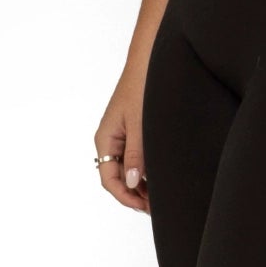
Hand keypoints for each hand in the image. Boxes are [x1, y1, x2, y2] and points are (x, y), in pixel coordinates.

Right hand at [94, 67, 148, 212]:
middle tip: (156, 207)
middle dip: (135, 195)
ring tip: (160, 196)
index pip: (109, 180)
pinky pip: (136, 159)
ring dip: (142, 186)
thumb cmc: (141, 86)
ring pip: (128, 171)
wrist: (149, 59)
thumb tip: (133, 182)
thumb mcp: (139, 124)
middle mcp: (110, 142)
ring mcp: (122, 138)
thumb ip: (136, 154)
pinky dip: (146, 172)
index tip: (144, 207)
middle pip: (118, 179)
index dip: (125, 197)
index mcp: (105, 140)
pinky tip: (159, 179)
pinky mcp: (134, 133)